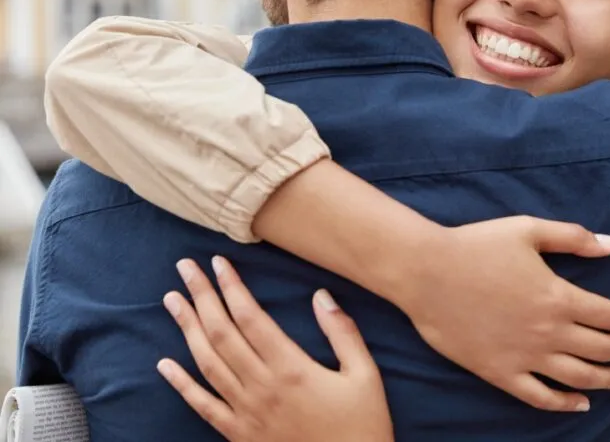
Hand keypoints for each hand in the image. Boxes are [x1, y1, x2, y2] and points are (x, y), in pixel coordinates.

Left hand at [157, 257, 392, 441]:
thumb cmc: (362, 425)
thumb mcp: (365, 375)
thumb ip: (343, 333)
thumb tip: (321, 296)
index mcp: (292, 368)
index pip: (252, 318)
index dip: (233, 288)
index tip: (219, 263)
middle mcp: (262, 387)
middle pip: (222, 334)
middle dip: (202, 297)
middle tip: (185, 268)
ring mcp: (246, 413)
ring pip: (207, 364)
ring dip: (188, 329)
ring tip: (172, 301)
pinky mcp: (239, 434)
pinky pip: (203, 406)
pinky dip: (181, 384)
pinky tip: (165, 364)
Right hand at [396, 216, 609, 412]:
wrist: (427, 273)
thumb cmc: (477, 246)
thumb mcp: (528, 230)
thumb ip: (573, 237)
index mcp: (558, 296)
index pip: (608, 314)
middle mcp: (548, 332)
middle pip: (599, 348)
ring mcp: (525, 356)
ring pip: (577, 377)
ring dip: (605, 379)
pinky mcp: (500, 373)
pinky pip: (539, 396)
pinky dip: (564, 403)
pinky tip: (580, 403)